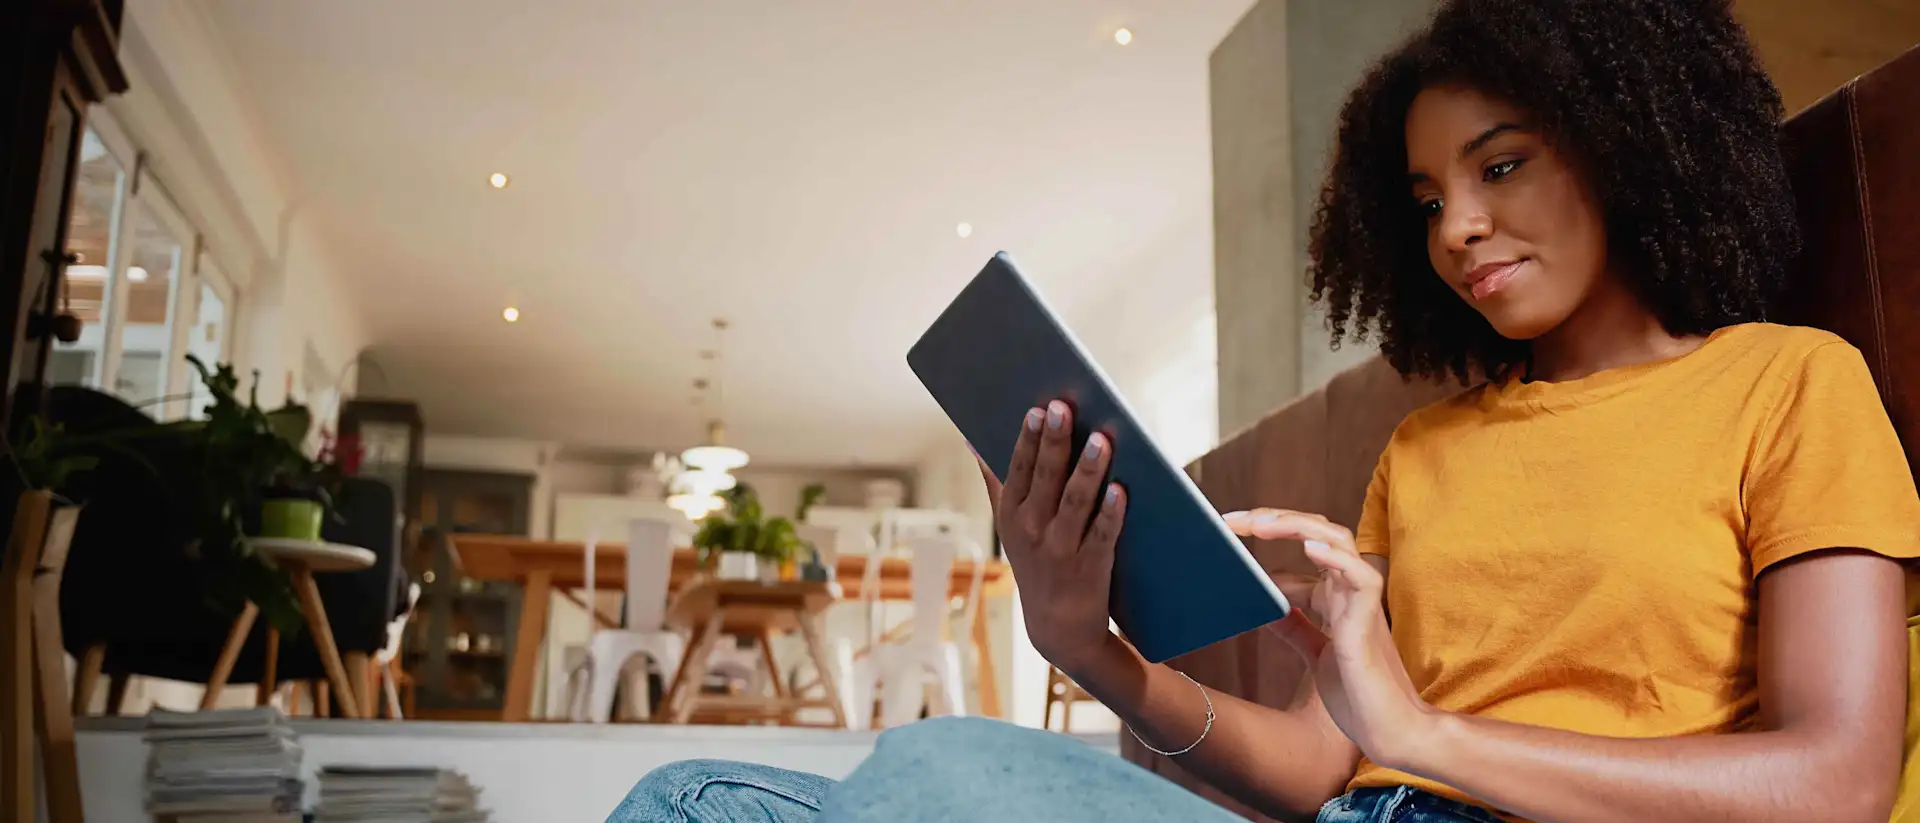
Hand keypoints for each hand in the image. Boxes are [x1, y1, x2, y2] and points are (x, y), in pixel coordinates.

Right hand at [975, 400, 1124, 674]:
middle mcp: (1033, 530)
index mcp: (1012, 515)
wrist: (1058, 628)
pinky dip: (1112, 513)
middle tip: (1064, 407)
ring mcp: (1062, 550)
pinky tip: (1123, 489)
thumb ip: (996, 482)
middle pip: (1045, 478)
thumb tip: (973, 440)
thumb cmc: (1037, 563)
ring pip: (1076, 502)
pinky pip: (1103, 535)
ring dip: (1088, 470)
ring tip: (1101, 440)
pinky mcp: (1091, 567)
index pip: (1018, 468)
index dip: (1028, 438)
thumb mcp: (1010, 526)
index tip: (1038, 408)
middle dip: (1054, 442)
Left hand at [1225, 509, 1437, 768]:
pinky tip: (1309, 548)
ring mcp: (1360, 601)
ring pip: (1338, 541)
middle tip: (1232, 520)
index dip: (1267, 533)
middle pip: (1317, 532)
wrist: (1387, 730)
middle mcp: (1347, 589)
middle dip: (1275, 519)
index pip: (1303, 544)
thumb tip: (1262, 606)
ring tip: (1260, 524)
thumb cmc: (1356, 693)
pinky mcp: (1370, 622)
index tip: (1227, 530)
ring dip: (1297, 526)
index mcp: (1335, 593)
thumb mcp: (1314, 653)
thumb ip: (1293, 627)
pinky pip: (1360, 578)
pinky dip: (1336, 559)